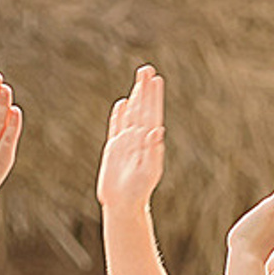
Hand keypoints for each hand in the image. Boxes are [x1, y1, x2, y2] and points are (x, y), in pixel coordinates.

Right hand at [97, 65, 164, 211]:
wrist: (124, 205)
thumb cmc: (138, 192)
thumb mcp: (148, 171)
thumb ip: (154, 151)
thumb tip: (158, 130)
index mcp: (148, 142)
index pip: (152, 114)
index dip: (154, 96)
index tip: (157, 79)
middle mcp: (138, 139)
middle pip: (142, 109)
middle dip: (144, 89)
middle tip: (147, 69)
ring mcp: (126, 143)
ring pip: (131, 114)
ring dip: (135, 97)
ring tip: (139, 81)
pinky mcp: (115, 149)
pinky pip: (117, 127)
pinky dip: (119, 115)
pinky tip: (122, 103)